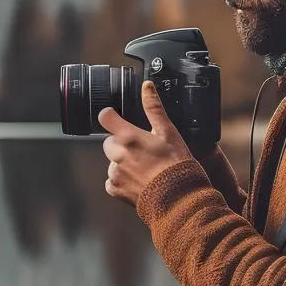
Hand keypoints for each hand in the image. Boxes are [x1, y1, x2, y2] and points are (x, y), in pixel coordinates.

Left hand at [99, 80, 191, 206]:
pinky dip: (122, 180)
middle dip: (122, 144)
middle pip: (109, 142)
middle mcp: (117, 154)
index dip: (111, 116)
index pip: (106, 117)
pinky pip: (112, 181)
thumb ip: (154, 108)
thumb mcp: (168, 132)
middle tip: (143, 150)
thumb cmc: (176, 164)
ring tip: (145, 168)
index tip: (117, 119)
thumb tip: (147, 86)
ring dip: (123, 162)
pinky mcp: (116, 190)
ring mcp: (115, 173)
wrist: (179, 198)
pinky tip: (140, 180)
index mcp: (128, 137)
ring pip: (112, 162)